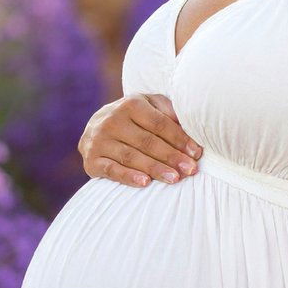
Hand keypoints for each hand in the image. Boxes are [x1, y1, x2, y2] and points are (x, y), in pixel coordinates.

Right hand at [78, 94, 202, 188]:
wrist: (96, 126)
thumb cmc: (133, 117)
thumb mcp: (149, 105)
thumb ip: (168, 110)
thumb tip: (190, 123)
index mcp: (130, 104)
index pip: (160, 124)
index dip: (179, 139)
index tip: (196, 153)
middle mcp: (112, 120)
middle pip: (147, 142)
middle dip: (171, 157)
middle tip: (190, 169)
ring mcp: (99, 140)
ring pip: (131, 157)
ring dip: (155, 169)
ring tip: (175, 178)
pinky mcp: (91, 160)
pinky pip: (112, 170)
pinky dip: (128, 177)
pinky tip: (145, 183)